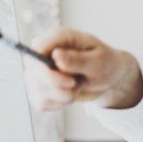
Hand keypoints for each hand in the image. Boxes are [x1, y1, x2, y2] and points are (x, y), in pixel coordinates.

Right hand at [26, 26, 142, 110]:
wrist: (108, 76)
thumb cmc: (106, 63)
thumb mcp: (100, 60)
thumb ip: (79, 59)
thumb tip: (56, 56)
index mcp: (58, 37)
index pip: (37, 49)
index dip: (46, 68)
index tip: (70, 81)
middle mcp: (43, 51)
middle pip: (34, 71)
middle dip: (58, 86)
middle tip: (77, 85)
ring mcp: (38, 70)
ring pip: (38, 90)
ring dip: (62, 97)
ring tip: (78, 87)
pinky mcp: (39, 87)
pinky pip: (41, 103)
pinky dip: (59, 104)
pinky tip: (71, 95)